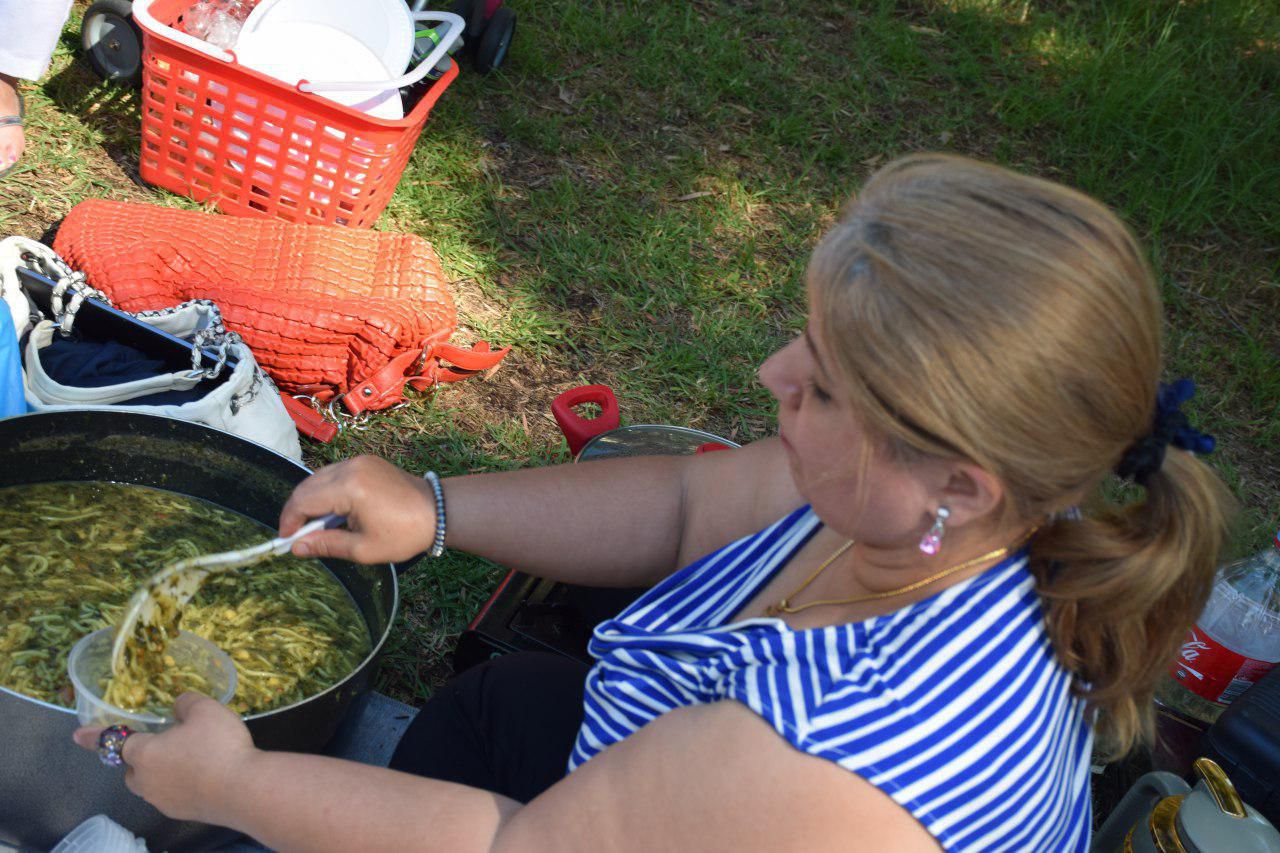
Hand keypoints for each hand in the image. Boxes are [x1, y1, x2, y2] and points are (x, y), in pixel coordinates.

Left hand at [73, 693, 256, 824]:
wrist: (243, 790)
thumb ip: (186, 703)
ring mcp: (163, 800)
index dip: (94, 736)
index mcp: (145, 752)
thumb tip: (178, 707)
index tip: (77, 735)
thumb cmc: (219, 746)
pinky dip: (180, 785)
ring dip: (161, 773)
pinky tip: (205, 775)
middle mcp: (147, 780)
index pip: (113, 741)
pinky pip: (172, 794)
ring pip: (151, 784)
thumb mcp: (205, 709)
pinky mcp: (183, 812)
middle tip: (163, 745)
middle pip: (131, 769)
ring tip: (190, 760)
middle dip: (139, 759)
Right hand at [279, 455, 437, 563]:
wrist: (437, 512)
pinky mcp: (366, 461)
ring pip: (318, 478)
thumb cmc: (404, 534)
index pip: (303, 500)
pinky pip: (334, 473)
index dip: (290, 521)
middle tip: (297, 535)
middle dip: (297, 511)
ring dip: (311, 500)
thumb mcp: (363, 548)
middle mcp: (351, 467)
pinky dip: (326, 490)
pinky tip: (332, 511)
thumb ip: (326, 545)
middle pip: (307, 486)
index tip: (286, 539)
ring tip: (316, 526)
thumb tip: (295, 547)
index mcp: (350, 488)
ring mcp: (359, 461)